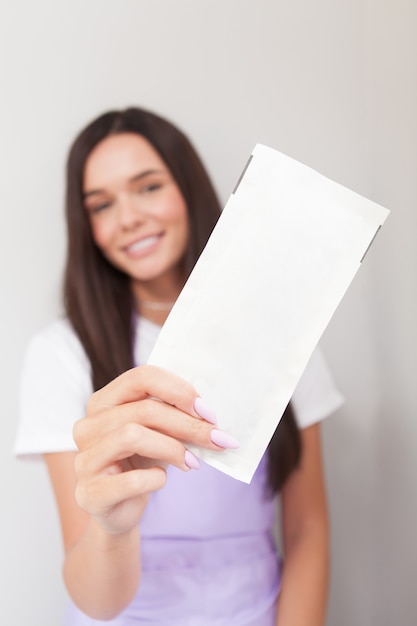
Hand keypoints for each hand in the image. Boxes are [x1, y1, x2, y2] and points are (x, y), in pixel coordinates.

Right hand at [73, 365, 235, 534]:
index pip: (141, 377)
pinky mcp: (89, 493)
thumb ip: (172, 414)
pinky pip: (130, 480)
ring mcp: (84, 459)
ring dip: (173, 448)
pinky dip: (156, 479)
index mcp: (103, 402)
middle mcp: (87, 425)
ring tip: (193, 461)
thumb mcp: (156, 432)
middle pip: (144, 410)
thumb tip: (210, 412)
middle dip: (188, 424)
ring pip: (133, 436)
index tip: (207, 410)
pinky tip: (163, 480)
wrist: (119, 509)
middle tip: (217, 438)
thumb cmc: (140, 462)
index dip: (178, 390)